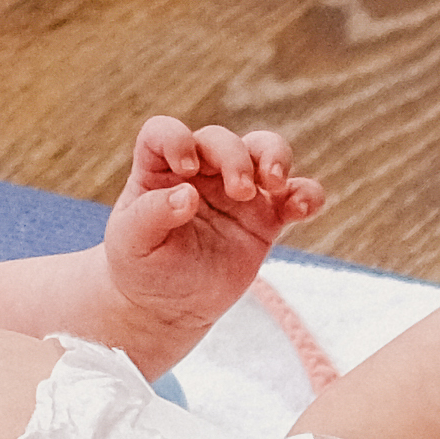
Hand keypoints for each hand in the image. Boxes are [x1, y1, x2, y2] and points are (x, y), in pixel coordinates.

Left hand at [105, 116, 323, 336]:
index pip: (165, 132)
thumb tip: (187, 195)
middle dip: (235, 158)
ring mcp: (236, 191)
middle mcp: (200, 170)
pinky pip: (295, 194)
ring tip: (275, 184)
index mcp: (158, 169)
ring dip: (275, 158)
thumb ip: (152, 215)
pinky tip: (304, 208)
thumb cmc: (142, 267)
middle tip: (240, 190)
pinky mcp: (266, 218)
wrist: (168, 306)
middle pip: (222, 140)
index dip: (177, 139)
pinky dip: (306, 194)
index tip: (187, 169)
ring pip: (264, 151)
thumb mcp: (132, 243)